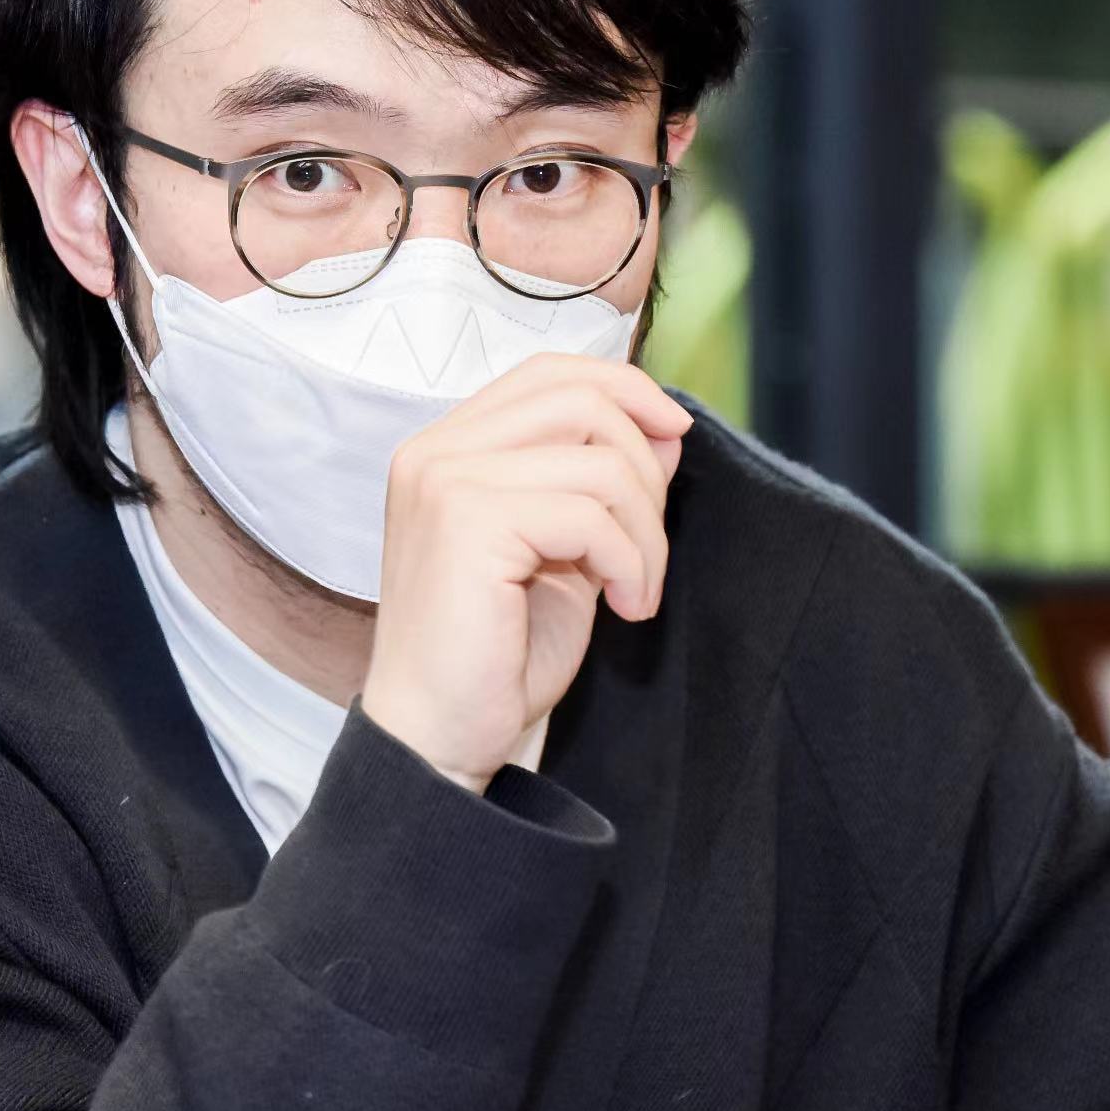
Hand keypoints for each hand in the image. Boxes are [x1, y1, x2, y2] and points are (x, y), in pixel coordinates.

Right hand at [361, 356, 689, 791]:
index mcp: (447, 448)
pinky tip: (625, 607)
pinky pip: (590, 514)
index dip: (625, 390)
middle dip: (645, 467)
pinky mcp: (466, 522)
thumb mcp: (566, 553)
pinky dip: (631, 562)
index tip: (674, 439)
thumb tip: (666, 430)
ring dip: (646, 532)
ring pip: (599, 461)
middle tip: (650, 547)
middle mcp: (435, 451)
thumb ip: (601, 486)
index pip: (549, 372)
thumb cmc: (494, 657)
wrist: (437, 738)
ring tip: (636, 590)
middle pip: (580, 398)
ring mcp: (444, 481)